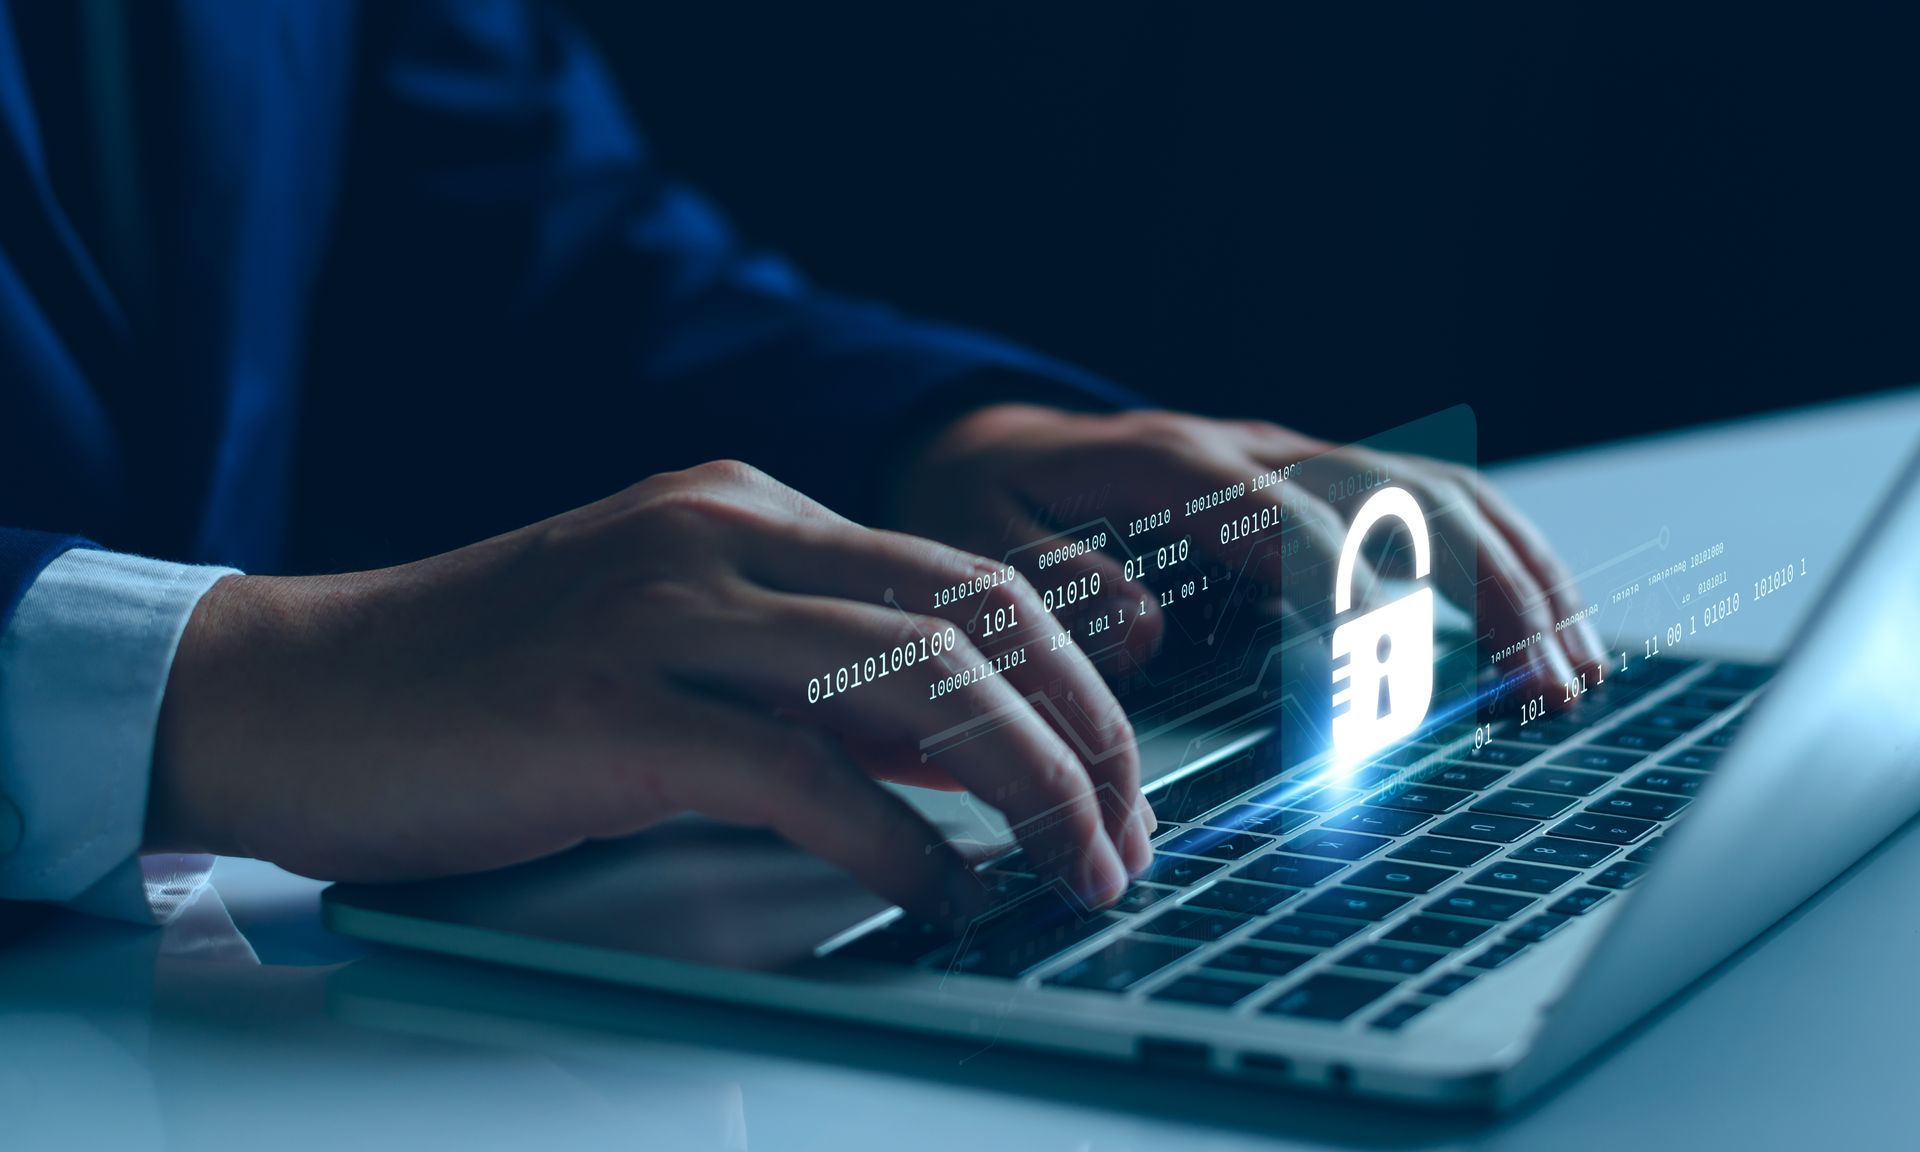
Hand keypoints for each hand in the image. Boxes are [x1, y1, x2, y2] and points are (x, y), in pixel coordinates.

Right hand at [148, 461, 1151, 919]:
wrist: (288, 693)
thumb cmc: (481, 689)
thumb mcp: (678, 652)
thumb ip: (818, 683)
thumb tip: (963, 746)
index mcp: (746, 508)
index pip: (966, 580)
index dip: (1072, 683)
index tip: (1116, 778)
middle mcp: (719, 534)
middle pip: (973, 615)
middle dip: (1085, 734)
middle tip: (1127, 835)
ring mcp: (660, 610)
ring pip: (913, 678)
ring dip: (1026, 785)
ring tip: (1075, 872)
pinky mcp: (604, 707)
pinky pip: (801, 772)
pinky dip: (897, 841)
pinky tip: (941, 894)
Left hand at [889, 404, 1606, 690]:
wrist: (985, 445)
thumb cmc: (979, 504)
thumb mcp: (972, 540)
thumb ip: (1048, 583)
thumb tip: (1141, 635)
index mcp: (1166, 464)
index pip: (1282, 522)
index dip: (1341, 596)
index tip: (1385, 683)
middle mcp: (1247, 452)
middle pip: (1397, 495)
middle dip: (1484, 586)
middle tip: (1548, 681)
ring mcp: (1290, 464)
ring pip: (1433, 494)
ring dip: (1517, 575)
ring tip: (1578, 667)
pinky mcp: (1311, 490)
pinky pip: (1423, 508)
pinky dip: (1494, 561)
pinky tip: (1543, 624)